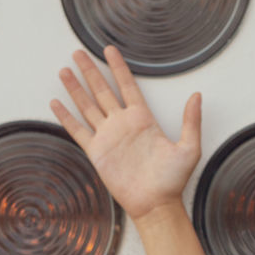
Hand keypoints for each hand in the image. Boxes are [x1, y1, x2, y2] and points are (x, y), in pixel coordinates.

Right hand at [49, 46, 201, 221]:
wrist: (156, 204)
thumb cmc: (173, 180)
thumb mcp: (189, 148)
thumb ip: (191, 121)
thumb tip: (197, 96)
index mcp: (143, 119)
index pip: (127, 86)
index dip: (118, 68)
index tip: (109, 49)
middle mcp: (123, 124)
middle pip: (103, 90)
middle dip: (91, 71)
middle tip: (78, 52)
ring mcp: (108, 137)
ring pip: (87, 106)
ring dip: (76, 88)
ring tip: (64, 71)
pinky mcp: (97, 152)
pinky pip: (78, 130)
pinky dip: (66, 117)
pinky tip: (56, 103)